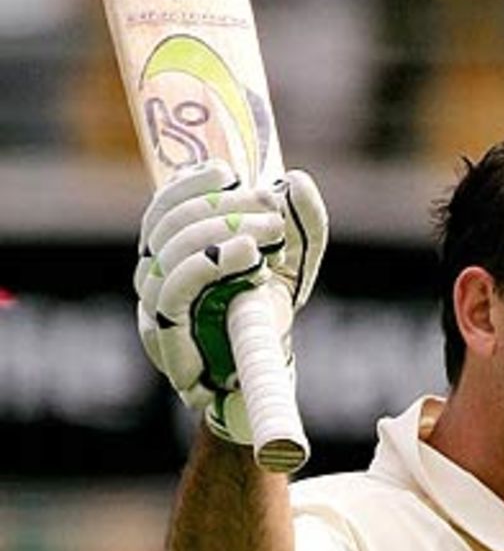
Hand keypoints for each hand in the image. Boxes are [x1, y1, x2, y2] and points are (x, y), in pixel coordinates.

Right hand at [134, 160, 328, 443]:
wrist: (265, 377)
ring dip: (219, 233)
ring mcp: (155, 309)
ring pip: (166, 255)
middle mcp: (154, 277)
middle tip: (270, 211)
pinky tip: (247, 256)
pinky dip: (208, 266)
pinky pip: (172, 294)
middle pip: (167, 227)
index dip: (190, 185)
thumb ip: (301, 222)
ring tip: (268, 232)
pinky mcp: (166, 340)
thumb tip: (298, 181)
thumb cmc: (269, 315)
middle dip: (220, 209)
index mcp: (173, 252)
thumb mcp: (294, 261)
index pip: (164, 208)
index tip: (228, 172)